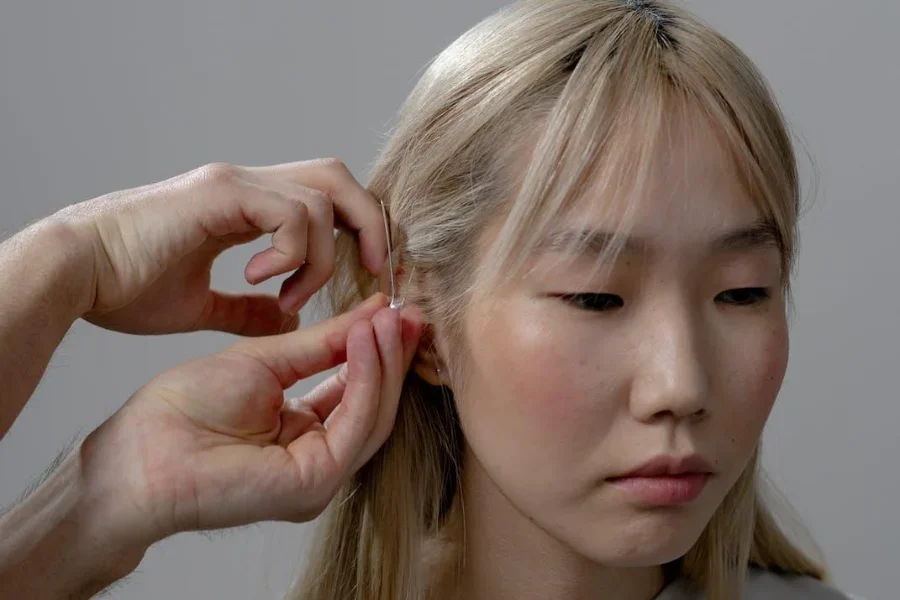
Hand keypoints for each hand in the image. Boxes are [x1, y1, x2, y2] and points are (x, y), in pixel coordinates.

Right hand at [55, 159, 386, 335]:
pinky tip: (263, 279)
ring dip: (321, 256)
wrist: (72, 273)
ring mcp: (234, 183)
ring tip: (288, 295)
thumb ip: (246, 307)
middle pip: (338, 177)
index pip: (324, 198)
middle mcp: (246, 186)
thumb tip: (284, 318)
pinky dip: (294, 249)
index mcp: (245, 207)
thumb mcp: (199, 304)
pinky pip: (289, 210)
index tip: (364, 278)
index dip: (357, 230)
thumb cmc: (124, 287)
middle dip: (367, 224)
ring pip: (321, 195)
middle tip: (370, 273)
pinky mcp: (219, 193)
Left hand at [78, 293, 420, 545]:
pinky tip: (366, 340)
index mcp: (304, 435)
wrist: (141, 449)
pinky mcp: (315, 483)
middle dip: (392, 355)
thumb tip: (370, 316)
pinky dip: (367, 378)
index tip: (394, 311)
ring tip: (388, 317)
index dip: (378, 350)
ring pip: (375, 415)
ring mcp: (320, 476)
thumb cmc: (186, 409)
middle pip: (375, 404)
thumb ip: (322, 344)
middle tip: (407, 312)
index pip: (357, 391)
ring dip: (385, 362)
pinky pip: (357, 424)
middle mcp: (319, 459)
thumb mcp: (266, 361)